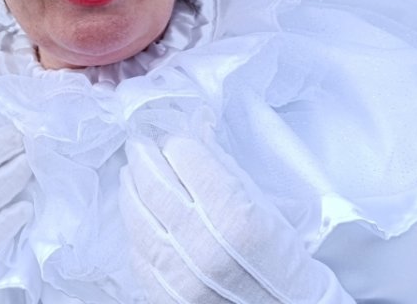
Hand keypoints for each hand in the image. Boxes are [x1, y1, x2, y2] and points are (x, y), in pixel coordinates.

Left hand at [119, 137, 354, 303]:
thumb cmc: (287, 259)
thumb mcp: (271, 206)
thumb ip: (229, 169)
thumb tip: (196, 130)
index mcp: (241, 222)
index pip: (188, 161)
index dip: (177, 143)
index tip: (174, 136)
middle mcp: (208, 253)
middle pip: (156, 188)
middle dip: (143, 157)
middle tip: (139, 143)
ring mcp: (183, 282)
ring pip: (138, 220)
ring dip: (130, 188)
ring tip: (131, 172)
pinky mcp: (167, 299)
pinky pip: (137, 254)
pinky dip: (135, 226)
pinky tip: (138, 211)